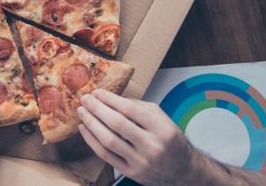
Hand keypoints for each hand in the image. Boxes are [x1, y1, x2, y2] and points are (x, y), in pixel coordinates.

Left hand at [77, 89, 196, 185]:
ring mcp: (141, 161)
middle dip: (97, 109)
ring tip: (82, 112)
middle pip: (117, 124)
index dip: (110, 99)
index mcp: (162, 129)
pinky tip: (85, 129)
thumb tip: (110, 98)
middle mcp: (152, 146)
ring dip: (91, 124)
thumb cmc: (170, 141)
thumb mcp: (162, 119)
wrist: (182, 171)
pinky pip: (105, 155)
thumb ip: (139, 107)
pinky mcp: (130, 172)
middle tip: (85, 99)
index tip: (97, 92)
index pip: (130, 110)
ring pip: (109, 141)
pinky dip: (92, 140)